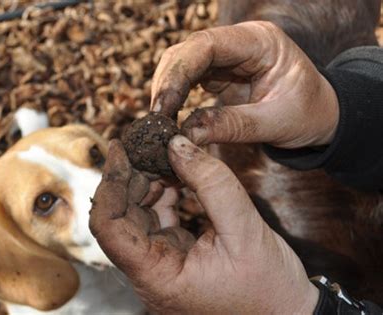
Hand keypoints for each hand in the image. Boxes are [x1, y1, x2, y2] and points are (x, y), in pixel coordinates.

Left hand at [89, 137, 317, 313]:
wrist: (286, 312)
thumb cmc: (269, 287)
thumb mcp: (246, 230)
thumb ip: (212, 184)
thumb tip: (177, 145)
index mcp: (158, 278)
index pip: (110, 228)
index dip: (109, 185)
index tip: (120, 149)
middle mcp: (150, 274)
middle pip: (121, 217)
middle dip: (131, 176)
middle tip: (148, 143)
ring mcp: (161, 265)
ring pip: (137, 215)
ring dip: (147, 182)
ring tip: (165, 153)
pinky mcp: (174, 256)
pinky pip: (157, 219)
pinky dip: (163, 194)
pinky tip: (175, 173)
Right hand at [150, 21, 338, 148]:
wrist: (322, 116)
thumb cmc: (309, 115)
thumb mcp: (275, 123)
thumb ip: (231, 126)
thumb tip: (186, 137)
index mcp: (261, 41)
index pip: (207, 45)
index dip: (179, 73)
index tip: (163, 106)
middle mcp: (241, 41)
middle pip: (189, 51)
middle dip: (167, 82)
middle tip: (155, 118)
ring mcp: (230, 54)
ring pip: (184, 62)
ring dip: (167, 88)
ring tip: (159, 120)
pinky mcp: (222, 70)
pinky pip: (190, 77)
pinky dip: (176, 95)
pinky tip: (169, 114)